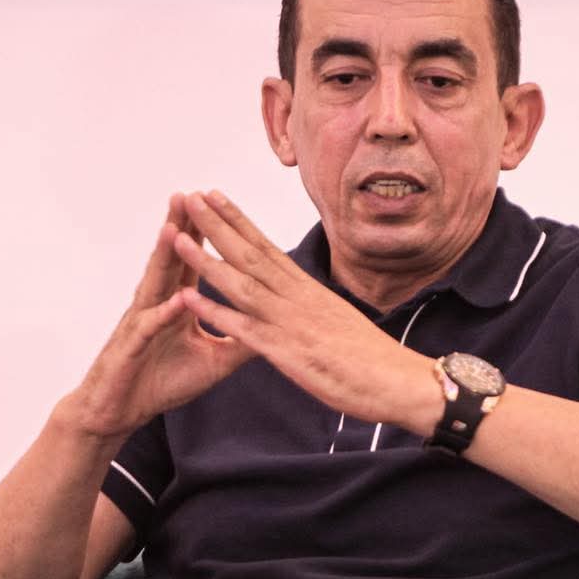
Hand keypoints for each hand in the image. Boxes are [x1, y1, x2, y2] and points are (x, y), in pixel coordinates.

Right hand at [64, 193, 254, 440]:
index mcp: (178, 304)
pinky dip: (162, 313)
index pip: (195, 262)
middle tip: (192, 195)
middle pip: (173, 260)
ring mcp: (142, 323)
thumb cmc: (163, 382)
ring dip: (164, 257)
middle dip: (183, 228)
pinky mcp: (131, 347)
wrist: (121, 411)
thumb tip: (277, 325)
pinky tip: (176, 298)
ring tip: (174, 227)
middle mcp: (158, 305)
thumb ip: (240, 340)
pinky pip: (149, 327)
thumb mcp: (214, 362)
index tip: (220, 205)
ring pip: (155, 283)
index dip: (208, 236)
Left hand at [173, 190, 442, 433]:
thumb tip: (300, 300)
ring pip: (243, 285)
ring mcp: (291, 323)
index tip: (215, 197)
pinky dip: (216, 313)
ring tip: (178, 239)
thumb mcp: (337, 323)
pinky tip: (190, 299)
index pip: (267, 247)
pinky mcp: (288, 353)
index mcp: (309, 291)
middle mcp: (298, 298)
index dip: (239, 221)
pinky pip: (244, 329)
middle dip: (217, 226)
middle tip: (189, 198)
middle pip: (251, 254)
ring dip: (208, 261)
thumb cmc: (372, 359)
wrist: (401, 381)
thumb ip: (312, 309)